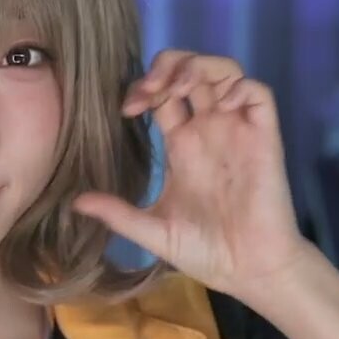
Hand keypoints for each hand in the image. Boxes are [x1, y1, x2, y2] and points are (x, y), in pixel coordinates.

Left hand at [71, 51, 312, 301]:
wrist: (248, 271)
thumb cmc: (206, 252)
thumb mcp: (152, 230)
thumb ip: (118, 214)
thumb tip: (75, 203)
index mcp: (182, 145)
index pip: (162, 95)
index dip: (143, 88)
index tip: (128, 109)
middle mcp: (209, 129)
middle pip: (191, 70)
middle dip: (167, 66)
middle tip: (150, 91)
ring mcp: (237, 130)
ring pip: (224, 71)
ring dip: (199, 66)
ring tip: (180, 88)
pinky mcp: (264, 136)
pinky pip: (257, 92)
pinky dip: (239, 87)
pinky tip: (221, 105)